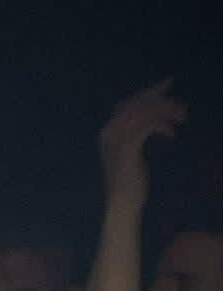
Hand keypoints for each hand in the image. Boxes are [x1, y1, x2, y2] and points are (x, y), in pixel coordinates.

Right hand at [99, 77, 185, 210]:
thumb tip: (153, 117)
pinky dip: (163, 125)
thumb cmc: (130, 184)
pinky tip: (173, 133)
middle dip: (162, 99)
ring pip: (145, 112)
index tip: (169, 85)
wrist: (122, 205)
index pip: (129, 103)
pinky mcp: (128, 147)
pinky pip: (148, 125)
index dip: (150, 91)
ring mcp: (117, 139)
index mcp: (107, 132)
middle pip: (138, 103)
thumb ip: (136, 134)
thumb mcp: (132, 154)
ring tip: (182, 118)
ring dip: (167, 111)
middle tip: (182, 106)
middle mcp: (109, 132)